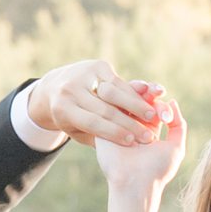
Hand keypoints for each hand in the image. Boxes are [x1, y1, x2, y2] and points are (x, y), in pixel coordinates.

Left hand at [26, 59, 166, 154]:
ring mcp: (84, 75)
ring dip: (137, 105)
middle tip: (148, 134)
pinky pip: (119, 81)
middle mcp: (71, 90)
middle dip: (129, 123)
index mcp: (63, 109)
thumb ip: (96, 138)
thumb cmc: (71, 118)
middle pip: (105, 109)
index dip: (114, 133)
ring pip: (115, 93)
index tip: (132, 142)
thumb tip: (119, 146)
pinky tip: (147, 102)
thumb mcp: (77, 131)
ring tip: (154, 117)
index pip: (93, 123)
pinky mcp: (97, 65)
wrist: (57, 87)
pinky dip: (134, 93)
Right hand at [96, 86, 184, 197]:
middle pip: (136, 97)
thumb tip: (172, 101)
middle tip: (154, 92)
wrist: (135, 184)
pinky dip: (116, 102)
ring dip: (132, 95)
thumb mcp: (176, 147)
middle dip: (146, 92)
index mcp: (149, 126)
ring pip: (121, 99)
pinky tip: (126, 108)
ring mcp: (116, 123)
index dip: (158, 101)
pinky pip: (106, 107)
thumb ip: (178, 125)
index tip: (165, 116)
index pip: (152, 102)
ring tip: (143, 104)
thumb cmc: (157, 170)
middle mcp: (132, 123)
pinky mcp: (102, 127)